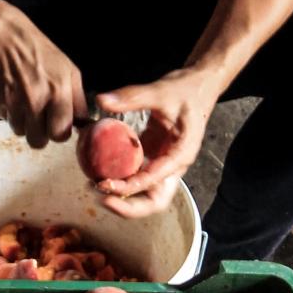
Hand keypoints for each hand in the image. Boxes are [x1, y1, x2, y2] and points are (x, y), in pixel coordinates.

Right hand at [0, 2, 87, 148]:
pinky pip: (2, 117)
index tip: (55, 124)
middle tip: (38, 118)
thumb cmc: (40, 53)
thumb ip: (78, 101)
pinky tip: (11, 93)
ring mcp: (13, 99)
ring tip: (24, 100)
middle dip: (38, 133)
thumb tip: (84, 126)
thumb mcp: (69, 71)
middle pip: (37, 141)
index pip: (60, 134)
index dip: (58, 132)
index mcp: (58, 91)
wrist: (6, 36)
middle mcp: (35, 97)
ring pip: (19, 131)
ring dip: (22, 121)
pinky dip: (6, 110)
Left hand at [91, 68, 222, 216]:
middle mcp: (173, 165)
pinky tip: (99, 170)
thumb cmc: (186, 90)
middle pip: (154, 201)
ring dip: (122, 196)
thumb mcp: (161, 91)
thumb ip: (132, 97)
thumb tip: (101, 100)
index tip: (105, 184)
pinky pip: (136, 176)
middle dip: (128, 206)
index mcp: (181, 154)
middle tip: (101, 197)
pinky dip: (120, 178)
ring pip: (145, 193)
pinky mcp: (153, 158)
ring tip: (94, 186)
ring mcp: (163, 164)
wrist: (198, 86)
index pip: (154, 180)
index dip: (129, 187)